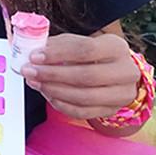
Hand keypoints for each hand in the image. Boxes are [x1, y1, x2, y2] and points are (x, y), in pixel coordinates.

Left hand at [21, 32, 139, 119]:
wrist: (115, 72)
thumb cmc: (91, 54)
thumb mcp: (78, 42)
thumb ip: (58, 45)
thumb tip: (33, 51)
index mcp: (116, 47)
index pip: (86, 50)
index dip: (57, 54)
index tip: (34, 56)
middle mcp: (125, 71)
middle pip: (86, 76)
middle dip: (53, 75)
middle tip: (29, 71)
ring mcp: (121, 94)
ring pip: (84, 97)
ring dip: (54, 91)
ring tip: (35, 82)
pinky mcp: (112, 110)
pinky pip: (82, 112)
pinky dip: (61, 104)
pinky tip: (47, 94)